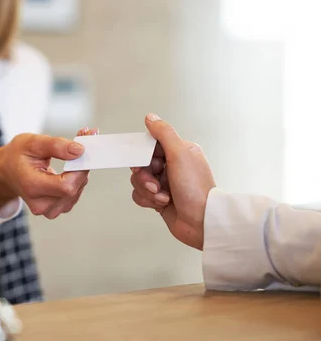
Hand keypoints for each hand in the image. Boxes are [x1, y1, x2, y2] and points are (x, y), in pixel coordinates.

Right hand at [0, 127, 96, 218]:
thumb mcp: (31, 142)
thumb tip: (79, 150)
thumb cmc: (17, 156)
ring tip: (72, 155)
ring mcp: (49, 209)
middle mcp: (40, 203)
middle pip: (74, 188)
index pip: (66, 185)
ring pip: (77, 190)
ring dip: (80, 171)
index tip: (84, 148)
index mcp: (31, 186)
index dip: (80, 168)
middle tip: (81, 143)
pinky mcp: (56, 209)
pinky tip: (69, 168)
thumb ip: (55, 145)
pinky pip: (75, 193)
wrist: (7, 172)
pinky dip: (77, 179)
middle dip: (82, 164)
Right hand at [130, 114, 215, 249]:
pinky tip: (162, 203)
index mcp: (180, 152)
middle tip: (155, 182)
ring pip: (138, 181)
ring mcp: (165, 183)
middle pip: (141, 164)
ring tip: (162, 195)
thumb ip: (164, 133)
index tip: (145, 162)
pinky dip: (148, 200)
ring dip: (147, 190)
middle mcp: (172, 166)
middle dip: (145, 176)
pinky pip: (140, 195)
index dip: (143, 155)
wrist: (201, 223)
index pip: (151, 145)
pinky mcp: (159, 199)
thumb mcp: (180, 154)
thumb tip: (151, 118)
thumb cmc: (196, 190)